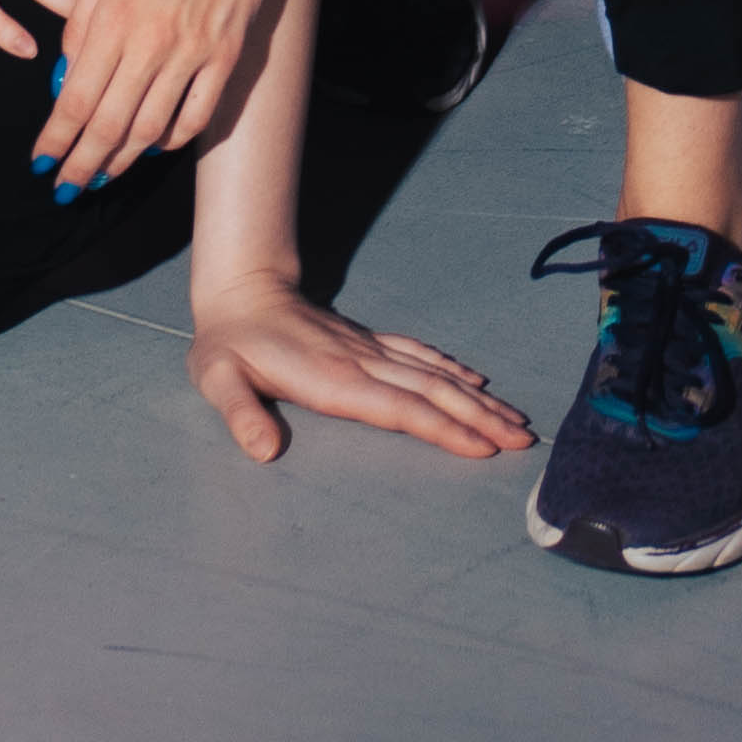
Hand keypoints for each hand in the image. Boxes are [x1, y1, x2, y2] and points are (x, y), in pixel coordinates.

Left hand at [37, 0, 300, 191]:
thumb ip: (82, 21)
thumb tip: (64, 75)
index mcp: (114, 18)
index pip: (75, 99)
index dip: (56, 140)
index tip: (41, 163)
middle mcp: (151, 43)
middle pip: (109, 126)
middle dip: (82, 165)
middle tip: (66, 189)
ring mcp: (193, 54)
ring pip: (151, 130)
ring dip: (123, 161)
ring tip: (103, 176)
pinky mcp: (226, 56)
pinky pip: (198, 115)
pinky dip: (173, 140)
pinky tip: (155, 146)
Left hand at [187, 279, 533, 469]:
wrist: (238, 290)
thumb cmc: (226, 345)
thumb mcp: (217, 379)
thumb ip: (241, 415)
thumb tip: (264, 451)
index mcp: (334, 379)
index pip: (400, 408)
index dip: (444, 428)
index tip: (484, 448)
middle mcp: (362, 363)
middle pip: (433, 392)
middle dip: (480, 418)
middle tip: (524, 442)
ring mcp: (368, 349)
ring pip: (434, 374)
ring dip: (476, 398)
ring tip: (515, 420)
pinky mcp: (366, 342)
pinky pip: (419, 354)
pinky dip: (451, 368)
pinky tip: (474, 381)